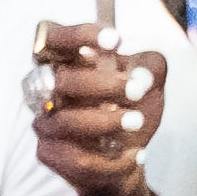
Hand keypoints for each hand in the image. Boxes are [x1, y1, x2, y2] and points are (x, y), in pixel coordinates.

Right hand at [28, 19, 171, 195]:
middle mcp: (47, 89)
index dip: (79, 36)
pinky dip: (113, 160)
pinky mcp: (47, 152)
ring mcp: (45, 121)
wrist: (126, 156)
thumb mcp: (150, 81)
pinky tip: (136, 155)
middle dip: (103, 85)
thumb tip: (140, 78)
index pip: (55, 38)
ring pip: (68, 122)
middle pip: (63, 80)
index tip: (115, 41)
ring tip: (138, 122)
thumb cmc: (130, 108)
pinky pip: (78, 158)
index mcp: (68, 61)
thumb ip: (151, 68)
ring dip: (108, 122)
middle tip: (136, 90)